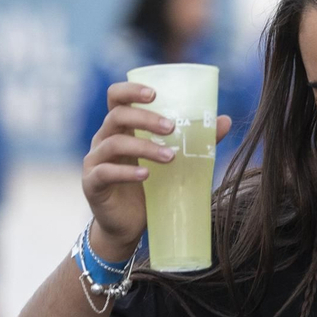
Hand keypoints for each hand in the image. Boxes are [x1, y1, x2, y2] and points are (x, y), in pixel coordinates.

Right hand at [82, 81, 232, 257]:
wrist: (127, 226)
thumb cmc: (149, 188)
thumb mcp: (172, 162)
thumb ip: (194, 141)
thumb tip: (224, 121)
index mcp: (121, 128)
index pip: (116, 97)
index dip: (131, 90)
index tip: (154, 94)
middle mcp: (104, 139)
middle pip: (117, 116)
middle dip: (145, 118)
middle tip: (171, 128)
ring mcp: (95, 160)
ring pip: (114, 143)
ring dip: (144, 147)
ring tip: (169, 157)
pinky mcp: (92, 183)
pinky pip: (106, 172)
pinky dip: (127, 172)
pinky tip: (146, 175)